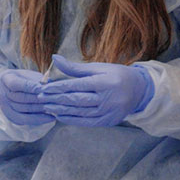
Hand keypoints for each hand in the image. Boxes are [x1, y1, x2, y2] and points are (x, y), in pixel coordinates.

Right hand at [0, 69, 53, 126]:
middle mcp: (1, 93)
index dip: (30, 87)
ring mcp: (4, 106)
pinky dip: (38, 119)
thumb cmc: (24, 79)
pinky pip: (24, 120)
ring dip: (39, 109)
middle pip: (20, 98)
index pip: (16, 84)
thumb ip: (37, 80)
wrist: (12, 89)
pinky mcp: (10, 116)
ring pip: (22, 109)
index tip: (43, 88)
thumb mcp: (29, 75)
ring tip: (53, 108)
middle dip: (38, 99)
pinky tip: (49, 117)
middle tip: (52, 99)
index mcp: (5, 78)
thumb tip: (48, 87)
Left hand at [38, 54, 153, 126]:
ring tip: (47, 106)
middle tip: (40, 98)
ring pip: (81, 112)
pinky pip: (87, 122)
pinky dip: (72, 120)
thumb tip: (54, 58)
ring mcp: (109, 112)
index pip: (78, 85)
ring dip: (61, 110)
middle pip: (77, 100)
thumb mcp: (98, 68)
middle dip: (56, 99)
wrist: (139, 90)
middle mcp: (108, 98)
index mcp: (105, 82)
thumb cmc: (115, 75)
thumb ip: (75, 67)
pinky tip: (60, 116)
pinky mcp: (109, 121)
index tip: (44, 88)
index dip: (59, 87)